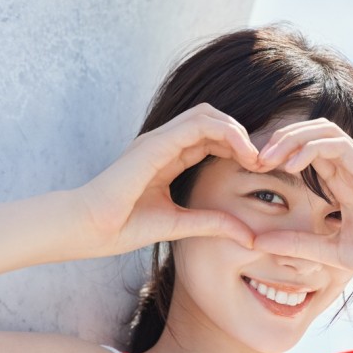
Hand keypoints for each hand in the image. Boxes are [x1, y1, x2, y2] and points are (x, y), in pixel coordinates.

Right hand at [74, 104, 259, 256]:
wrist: (87, 229)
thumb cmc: (122, 227)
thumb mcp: (179, 225)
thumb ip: (212, 223)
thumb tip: (248, 236)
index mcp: (167, 157)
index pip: (211, 139)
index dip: (239, 149)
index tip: (261, 171)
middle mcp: (164, 143)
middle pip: (213, 121)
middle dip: (243, 137)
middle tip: (265, 162)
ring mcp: (158, 139)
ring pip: (208, 115)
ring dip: (238, 132)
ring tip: (257, 157)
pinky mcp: (155, 144)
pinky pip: (197, 124)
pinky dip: (226, 133)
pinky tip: (245, 155)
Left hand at [254, 119, 352, 287]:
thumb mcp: (331, 252)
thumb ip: (298, 245)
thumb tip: (257, 242)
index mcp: (342, 185)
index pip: (305, 153)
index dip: (276, 154)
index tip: (250, 170)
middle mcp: (351, 171)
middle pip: (310, 133)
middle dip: (277, 139)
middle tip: (251, 159)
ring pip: (323, 130)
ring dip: (290, 137)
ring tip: (266, 158)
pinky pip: (339, 145)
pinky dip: (310, 148)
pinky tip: (290, 166)